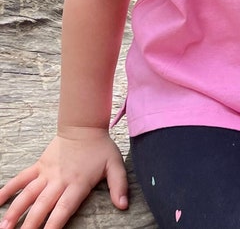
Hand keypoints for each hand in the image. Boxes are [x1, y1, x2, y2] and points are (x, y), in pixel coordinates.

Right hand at [0, 129, 127, 228]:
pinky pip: (21, 178)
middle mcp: (59, 180)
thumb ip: (119, 186)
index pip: (63, 209)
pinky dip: (8, 189)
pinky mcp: (39, 165)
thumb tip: (124, 206)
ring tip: (4, 227)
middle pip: (42, 206)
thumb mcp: (115, 165)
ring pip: (28, 194)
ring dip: (15, 211)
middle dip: (30, 224)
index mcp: (78, 183)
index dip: (54, 225)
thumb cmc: (101, 148)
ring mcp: (46, 173)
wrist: (84, 125)